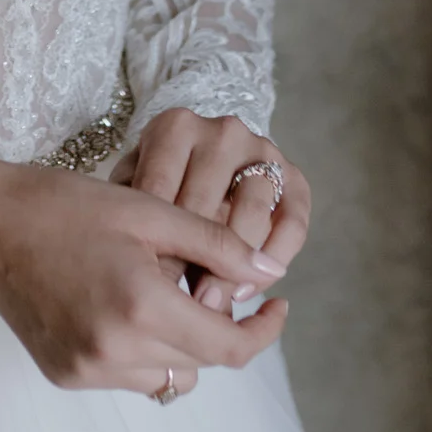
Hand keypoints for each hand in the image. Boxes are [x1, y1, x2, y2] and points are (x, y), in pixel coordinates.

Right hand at [0, 157, 287, 395]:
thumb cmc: (67, 205)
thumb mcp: (149, 210)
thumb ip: (216, 244)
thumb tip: (271, 272)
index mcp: (141, 305)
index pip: (228, 347)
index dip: (263, 332)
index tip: (277, 304)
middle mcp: (115, 350)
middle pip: (202, 363)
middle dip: (219, 328)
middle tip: (214, 284)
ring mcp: (88, 369)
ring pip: (169, 375)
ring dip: (181, 344)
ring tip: (166, 293)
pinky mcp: (66, 375)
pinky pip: (129, 376)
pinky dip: (143, 350)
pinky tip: (127, 307)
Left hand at [112, 110, 310, 314]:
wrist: (203, 164)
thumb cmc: (160, 186)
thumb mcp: (137, 192)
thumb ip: (138, 221)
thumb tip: (149, 282)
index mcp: (175, 127)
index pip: (162, 187)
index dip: (155, 239)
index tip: (151, 285)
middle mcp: (221, 131)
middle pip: (207, 202)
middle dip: (194, 260)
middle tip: (182, 304)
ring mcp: (262, 150)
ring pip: (253, 211)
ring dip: (234, 264)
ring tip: (213, 303)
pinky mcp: (294, 177)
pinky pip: (292, 223)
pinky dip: (272, 260)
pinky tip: (247, 288)